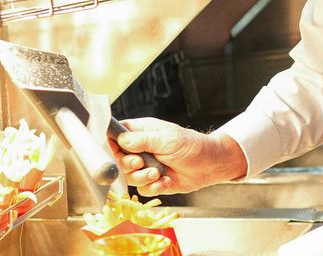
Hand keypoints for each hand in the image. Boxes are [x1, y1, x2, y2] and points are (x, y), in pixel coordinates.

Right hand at [109, 117, 246, 195]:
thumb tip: (122, 139)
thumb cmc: (192, 145)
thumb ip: (143, 140)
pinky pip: (143, 189)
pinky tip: (166, 180)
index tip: (116, 152)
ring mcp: (146, 166)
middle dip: (128, 165)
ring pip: (129, 176)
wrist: (210, 165)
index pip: (116, 135)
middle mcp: (141, 149)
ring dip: (142, 177)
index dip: (112, 145)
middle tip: (140, 163)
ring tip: (157, 173)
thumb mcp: (167, 139)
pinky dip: (153, 187)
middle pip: (118, 160)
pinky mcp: (153, 181)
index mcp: (142, 132)